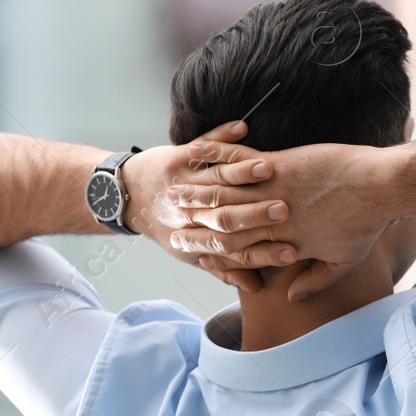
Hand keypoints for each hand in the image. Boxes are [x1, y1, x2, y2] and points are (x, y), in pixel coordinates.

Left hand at [120, 121, 297, 292]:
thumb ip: (226, 269)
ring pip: (216, 178)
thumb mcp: (191, 254)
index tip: (291, 254)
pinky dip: (222, 135)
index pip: (236, 251)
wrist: (125, 197)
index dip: (264, 254)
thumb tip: (256, 287)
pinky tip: (242, 128)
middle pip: (227, 216)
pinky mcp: (178, 157)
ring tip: (267, 168)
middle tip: (284, 212)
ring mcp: (184, 183)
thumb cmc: (166, 226)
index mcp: (198, 238)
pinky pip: (203, 144)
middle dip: (256, 214)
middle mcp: (190, 212)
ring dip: (242, 172)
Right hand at [168, 139, 393, 300]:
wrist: (383, 187)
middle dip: (194, 220)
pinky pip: (238, 161)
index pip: (239, 252)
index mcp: (284, 244)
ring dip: (196, 190)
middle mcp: (271, 221)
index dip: (212, 250)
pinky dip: (216, 155)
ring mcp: (272, 193)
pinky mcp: (279, 166)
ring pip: (224, 195)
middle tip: (170, 216)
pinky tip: (196, 151)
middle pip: (222, 224)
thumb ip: (317, 281)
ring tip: (174, 188)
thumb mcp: (345, 261)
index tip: (192, 248)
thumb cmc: (368, 223)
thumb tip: (292, 297)